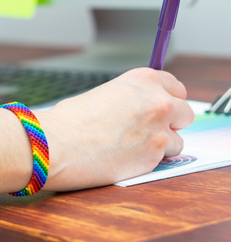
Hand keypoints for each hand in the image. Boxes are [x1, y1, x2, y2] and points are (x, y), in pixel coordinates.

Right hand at [37, 68, 194, 191]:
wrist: (56, 144)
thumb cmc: (69, 120)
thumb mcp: (104, 95)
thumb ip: (130, 100)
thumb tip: (140, 111)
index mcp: (142, 80)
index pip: (175, 87)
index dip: (167, 98)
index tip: (159, 107)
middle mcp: (157, 101)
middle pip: (185, 112)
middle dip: (169, 122)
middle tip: (146, 130)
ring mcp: (159, 130)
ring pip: (177, 140)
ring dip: (159, 144)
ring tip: (130, 147)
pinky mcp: (154, 157)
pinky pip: (164, 160)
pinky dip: (149, 161)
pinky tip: (126, 157)